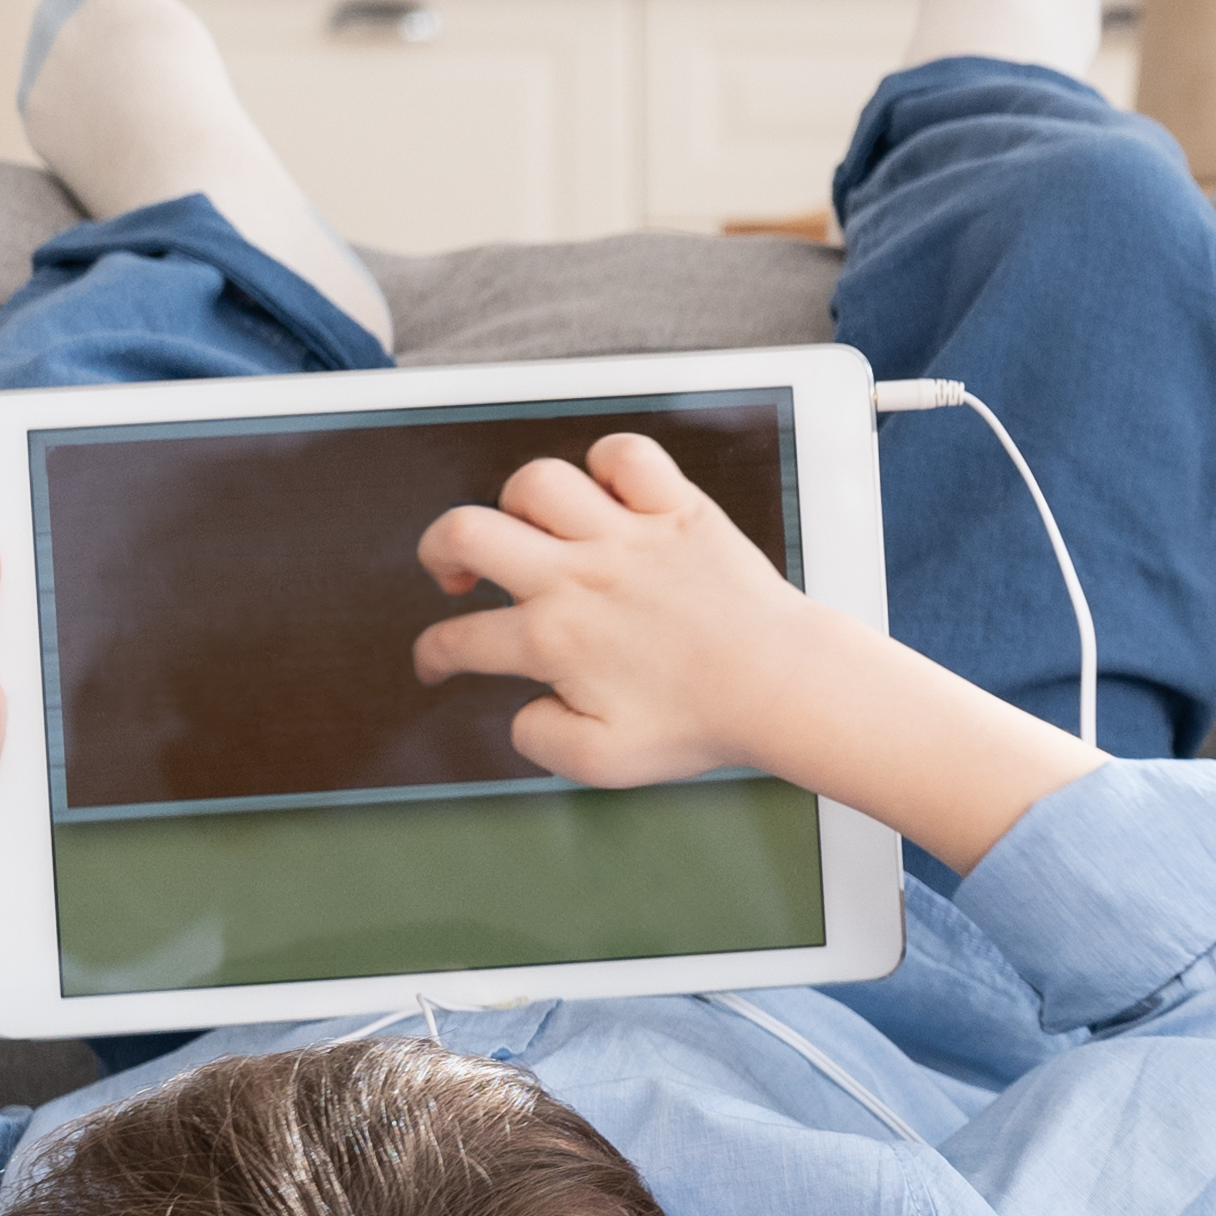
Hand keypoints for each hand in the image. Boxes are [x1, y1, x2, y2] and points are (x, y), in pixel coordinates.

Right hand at [412, 435, 823, 788]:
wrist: (783, 685)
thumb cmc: (704, 721)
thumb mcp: (604, 761)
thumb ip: (540, 740)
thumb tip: (523, 710)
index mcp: (555, 640)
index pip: (459, 639)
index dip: (432, 655)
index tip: (438, 660)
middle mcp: (580, 577)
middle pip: (465, 531)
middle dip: (437, 550)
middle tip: (458, 574)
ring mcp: (628, 536)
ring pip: (536, 481)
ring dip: (518, 505)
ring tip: (536, 533)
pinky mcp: (677, 509)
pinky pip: (626, 454)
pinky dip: (608, 462)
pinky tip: (608, 495)